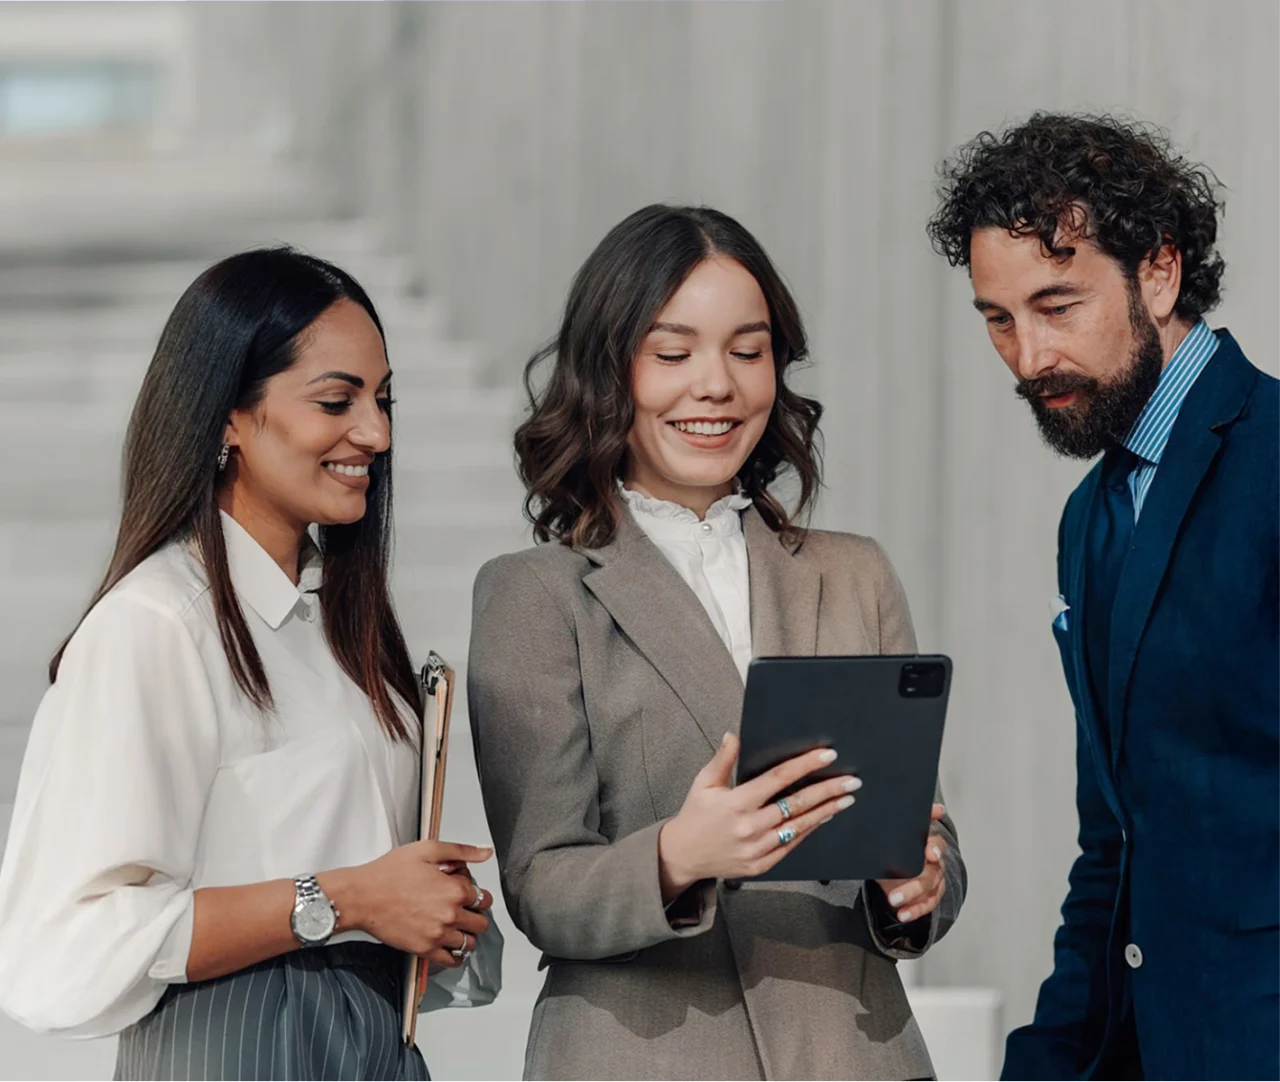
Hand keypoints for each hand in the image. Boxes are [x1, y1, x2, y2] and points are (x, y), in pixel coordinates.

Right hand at [320, 840, 492, 968]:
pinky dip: (456, 956)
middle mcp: (450, 914)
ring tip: (457, 927)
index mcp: (454, 890)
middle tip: (464, 911)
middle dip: (476, 916)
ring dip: (468, 935)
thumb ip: (461, 851)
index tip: (469, 895)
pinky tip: (450, 945)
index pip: (485, 899)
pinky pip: (452, 961)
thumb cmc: (389, 872)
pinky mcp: (424, 949)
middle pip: (481, 923)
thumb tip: (486, 852)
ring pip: (470, 943)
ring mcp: (437, 935)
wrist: (362, 896)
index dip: (479, 895)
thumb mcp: (427, 850)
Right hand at [657, 732, 860, 899]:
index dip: (804, 765)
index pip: (778, 779)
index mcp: (736, 802)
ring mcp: (757, 848)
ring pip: (799, 827)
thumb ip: (722, 759)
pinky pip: (792, 846)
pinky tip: (824, 818)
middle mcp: (749, 826)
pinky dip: (810, 830)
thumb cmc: (696, 814)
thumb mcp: (704, 782)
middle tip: (851, 780)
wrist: (683, 854)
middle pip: (796, 804)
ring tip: (846, 798)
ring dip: (826, 811)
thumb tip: (734, 735)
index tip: (826, 756)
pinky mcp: (761, 865)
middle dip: (827, 790)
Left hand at [875, 803, 947, 923]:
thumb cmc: (900, 843)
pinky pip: (927, 904)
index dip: (934, 849)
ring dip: (911, 899)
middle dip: (914, 885)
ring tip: (894, 903)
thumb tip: (938, 808)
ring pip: (928, 891)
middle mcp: (935, 863)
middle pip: (930, 874)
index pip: (936, 845)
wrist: (894, 859)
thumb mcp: (900, 830)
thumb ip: (912, 818)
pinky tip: (902, 915)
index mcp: (929, 843)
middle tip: (894, 894)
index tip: (929, 853)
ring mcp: (934, 880)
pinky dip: (915, 911)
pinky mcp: (930, 894)